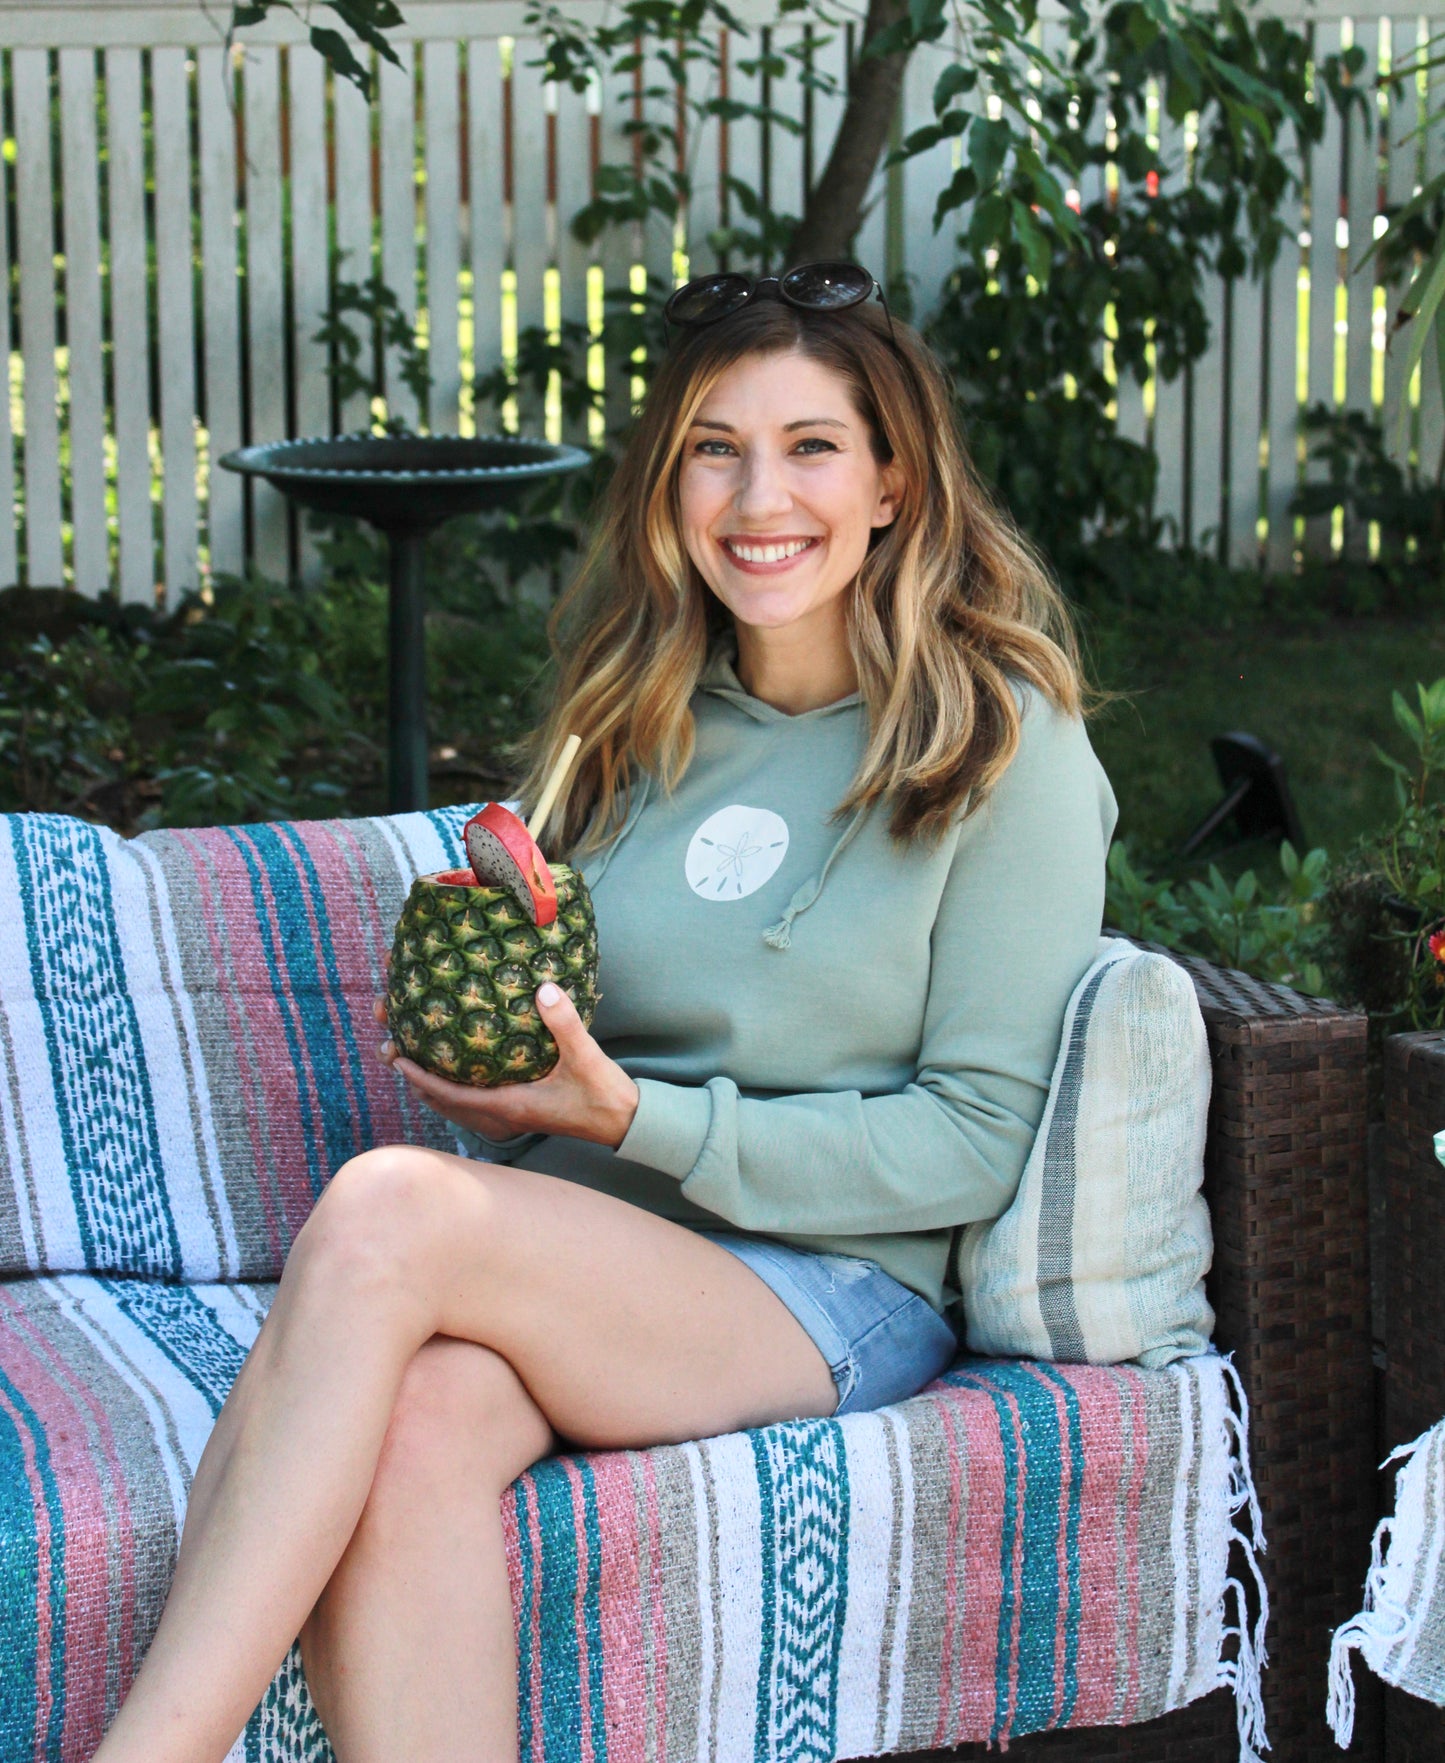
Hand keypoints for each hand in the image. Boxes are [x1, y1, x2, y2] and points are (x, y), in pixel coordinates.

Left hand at [375, 984, 639, 1149]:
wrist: (623, 1122)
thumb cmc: (604, 1095)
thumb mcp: (587, 1057)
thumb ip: (566, 1024)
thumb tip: (543, 988)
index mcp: (511, 1106)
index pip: (452, 1095)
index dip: (420, 1076)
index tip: (396, 1056)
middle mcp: (502, 1114)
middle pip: (443, 1100)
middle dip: (413, 1076)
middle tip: (390, 1047)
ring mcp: (508, 1115)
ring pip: (454, 1104)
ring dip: (428, 1082)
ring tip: (407, 1056)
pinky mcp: (517, 1109)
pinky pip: (471, 1101)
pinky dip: (450, 1086)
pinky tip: (450, 1068)